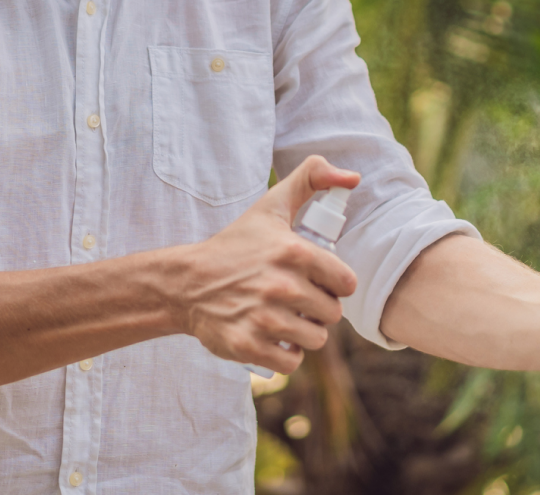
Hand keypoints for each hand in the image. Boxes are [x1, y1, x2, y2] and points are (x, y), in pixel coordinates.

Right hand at [172, 155, 360, 373]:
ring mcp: (265, 319)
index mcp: (294, 252)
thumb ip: (311, 179)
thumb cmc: (235, 244)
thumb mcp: (270, 206)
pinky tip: (275, 339)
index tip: (316, 280)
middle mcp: (282, 286)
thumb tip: (353, 177)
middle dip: (318, 309)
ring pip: (316, 339)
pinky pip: (292, 362)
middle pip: (332, 314)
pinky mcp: (249, 346)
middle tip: (298, 301)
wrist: (186, 283)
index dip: (334, 283)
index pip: (346, 282)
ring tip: (287, 319)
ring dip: (305, 333)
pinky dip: (286, 354)